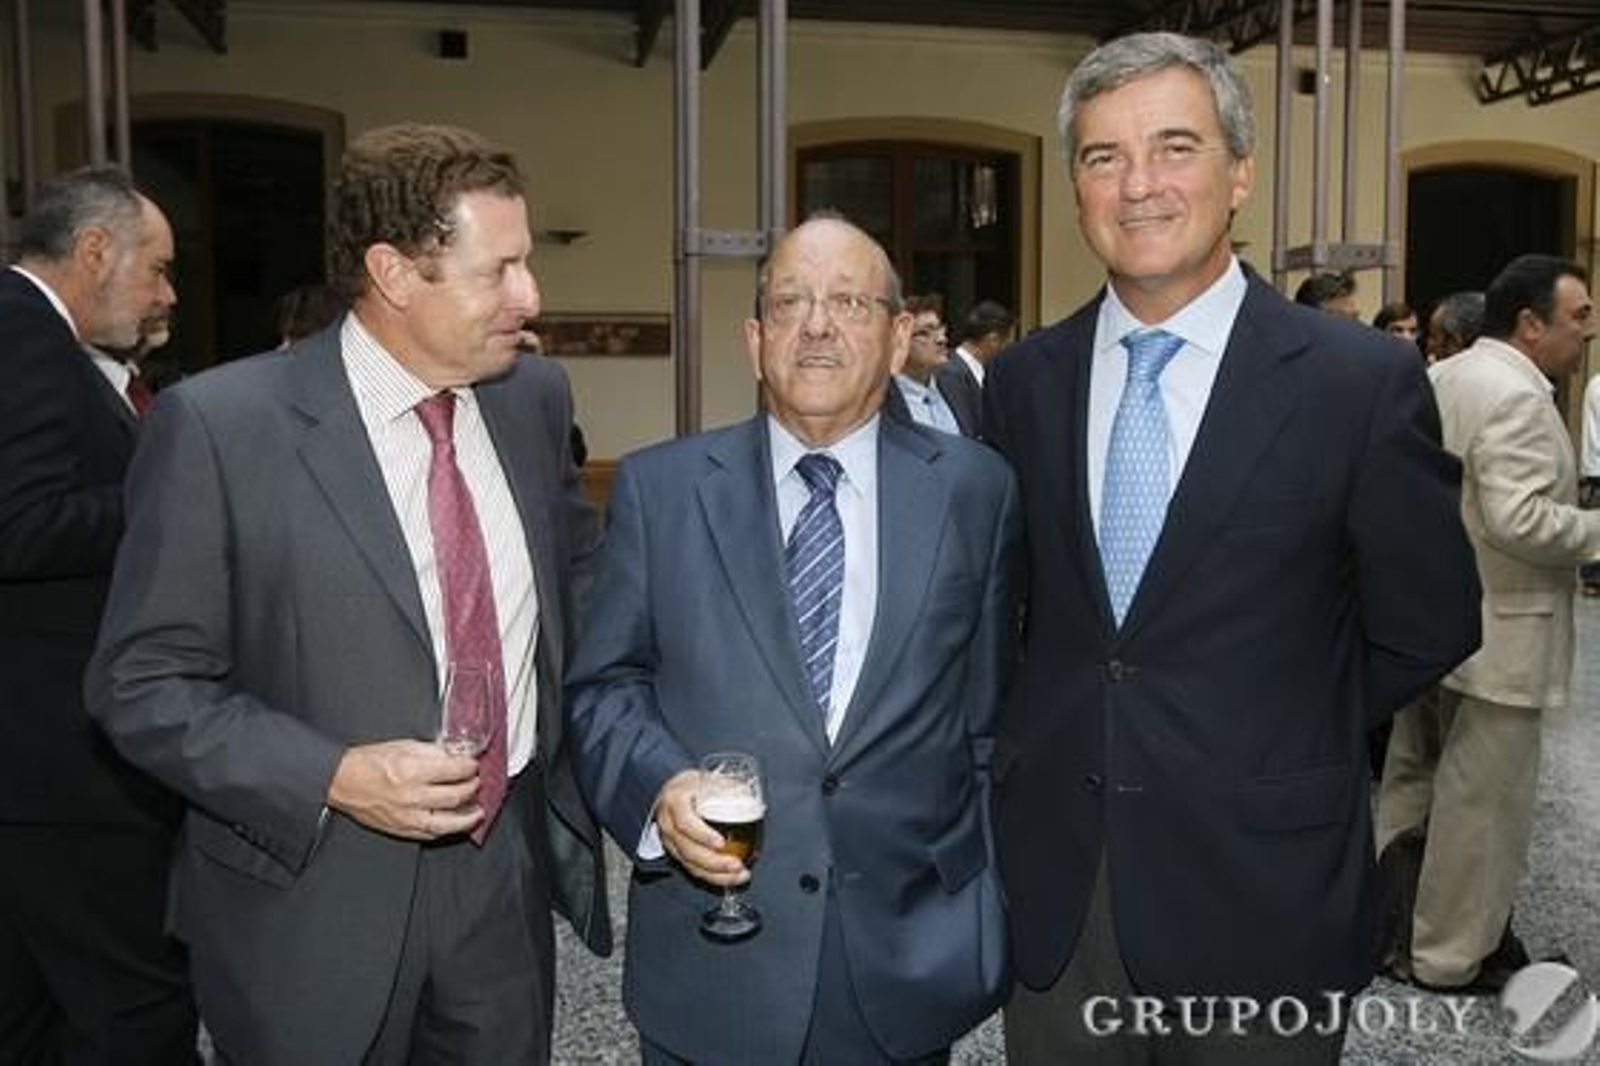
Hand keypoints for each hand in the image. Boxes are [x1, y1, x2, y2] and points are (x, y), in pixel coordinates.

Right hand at [326, 739, 482, 840]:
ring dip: (468, 817)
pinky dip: (447, 830)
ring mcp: (407, 816)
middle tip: (475, 782)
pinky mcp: (401, 829)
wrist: (342, 782)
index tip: (472, 765)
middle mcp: (411, 796)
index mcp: (411, 770)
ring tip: (477, 811)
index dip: (469, 767)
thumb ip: (432, 751)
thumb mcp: (403, 745)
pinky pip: (430, 834)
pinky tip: (455, 824)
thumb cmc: (368, 762)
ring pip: (447, 823)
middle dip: (472, 788)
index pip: (454, 771)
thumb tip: (454, 755)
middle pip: (456, 796)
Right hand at [655, 770, 749, 886]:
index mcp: (675, 801)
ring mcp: (669, 840)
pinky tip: (729, 878)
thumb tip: (752, 798)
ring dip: (716, 874)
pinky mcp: (675, 852)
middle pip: (688, 849)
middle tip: (736, 865)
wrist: (673, 790)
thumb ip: (728, 787)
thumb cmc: (693, 784)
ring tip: (739, 875)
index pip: (685, 822)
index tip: (721, 843)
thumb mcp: (708, 778)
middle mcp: (668, 823)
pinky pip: (692, 869)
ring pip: (689, 864)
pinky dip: (711, 876)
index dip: (703, 835)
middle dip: (714, 862)